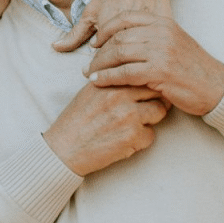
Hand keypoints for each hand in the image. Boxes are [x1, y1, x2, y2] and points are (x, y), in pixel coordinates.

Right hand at [43, 84, 168, 176]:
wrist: (64, 149)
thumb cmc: (76, 121)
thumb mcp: (90, 91)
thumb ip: (111, 81)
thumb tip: (133, 73)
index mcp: (109, 81)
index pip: (141, 74)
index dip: (148, 84)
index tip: (147, 92)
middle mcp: (119, 95)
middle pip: (156, 91)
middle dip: (155, 99)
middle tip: (147, 109)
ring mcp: (128, 115)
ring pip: (159, 111)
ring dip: (151, 120)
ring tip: (133, 126)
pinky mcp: (132, 136)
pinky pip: (151, 135)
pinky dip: (141, 140)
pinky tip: (124, 141)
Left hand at [85, 11, 223, 116]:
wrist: (217, 87)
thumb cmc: (192, 68)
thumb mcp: (173, 42)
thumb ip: (151, 36)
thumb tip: (122, 39)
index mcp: (163, 22)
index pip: (125, 18)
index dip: (105, 29)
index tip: (95, 42)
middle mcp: (161, 32)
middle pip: (118, 37)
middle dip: (99, 51)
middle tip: (88, 64)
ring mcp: (160, 50)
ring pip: (118, 53)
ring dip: (99, 65)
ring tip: (89, 74)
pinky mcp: (159, 71)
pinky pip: (124, 72)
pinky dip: (107, 77)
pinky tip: (98, 82)